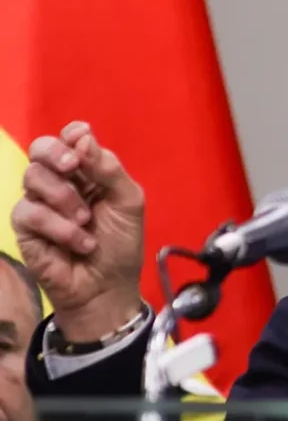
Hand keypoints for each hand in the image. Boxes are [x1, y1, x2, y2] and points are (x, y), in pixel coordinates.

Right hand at [11, 122, 145, 340]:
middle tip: (73, 166)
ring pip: (33, 177)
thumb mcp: (128, 203)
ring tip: (87, 221)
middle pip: (41, 148)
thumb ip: (109, 169)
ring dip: (65, 198)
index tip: (82, 138)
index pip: (71, 139)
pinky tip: (80, 242)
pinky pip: (29, 212)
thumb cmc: (121, 244)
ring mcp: (40, 204)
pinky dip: (59, 227)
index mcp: (88, 172)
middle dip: (56, 152)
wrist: (108, 287)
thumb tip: (83, 137)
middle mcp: (60, 182)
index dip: (73, 134)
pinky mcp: (25, 228)